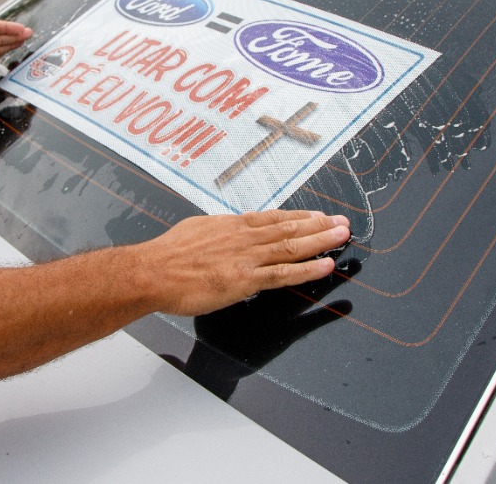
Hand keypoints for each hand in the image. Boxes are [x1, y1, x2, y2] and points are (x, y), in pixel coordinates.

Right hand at [130, 210, 349, 316]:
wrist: (152, 272)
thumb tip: (223, 233)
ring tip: (343, 237)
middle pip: (289, 228)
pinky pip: (284, 274)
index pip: (273, 218)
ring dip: (321, 241)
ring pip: (292, 246)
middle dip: (319, 226)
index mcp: (231, 225)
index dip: (299, 216)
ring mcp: (246, 257)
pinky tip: (326, 265)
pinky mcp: (245, 279)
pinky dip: (308, 269)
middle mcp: (243, 237)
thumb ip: (216, 233)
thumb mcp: (195, 230)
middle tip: (343, 222)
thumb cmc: (167, 255)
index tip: (318, 215)